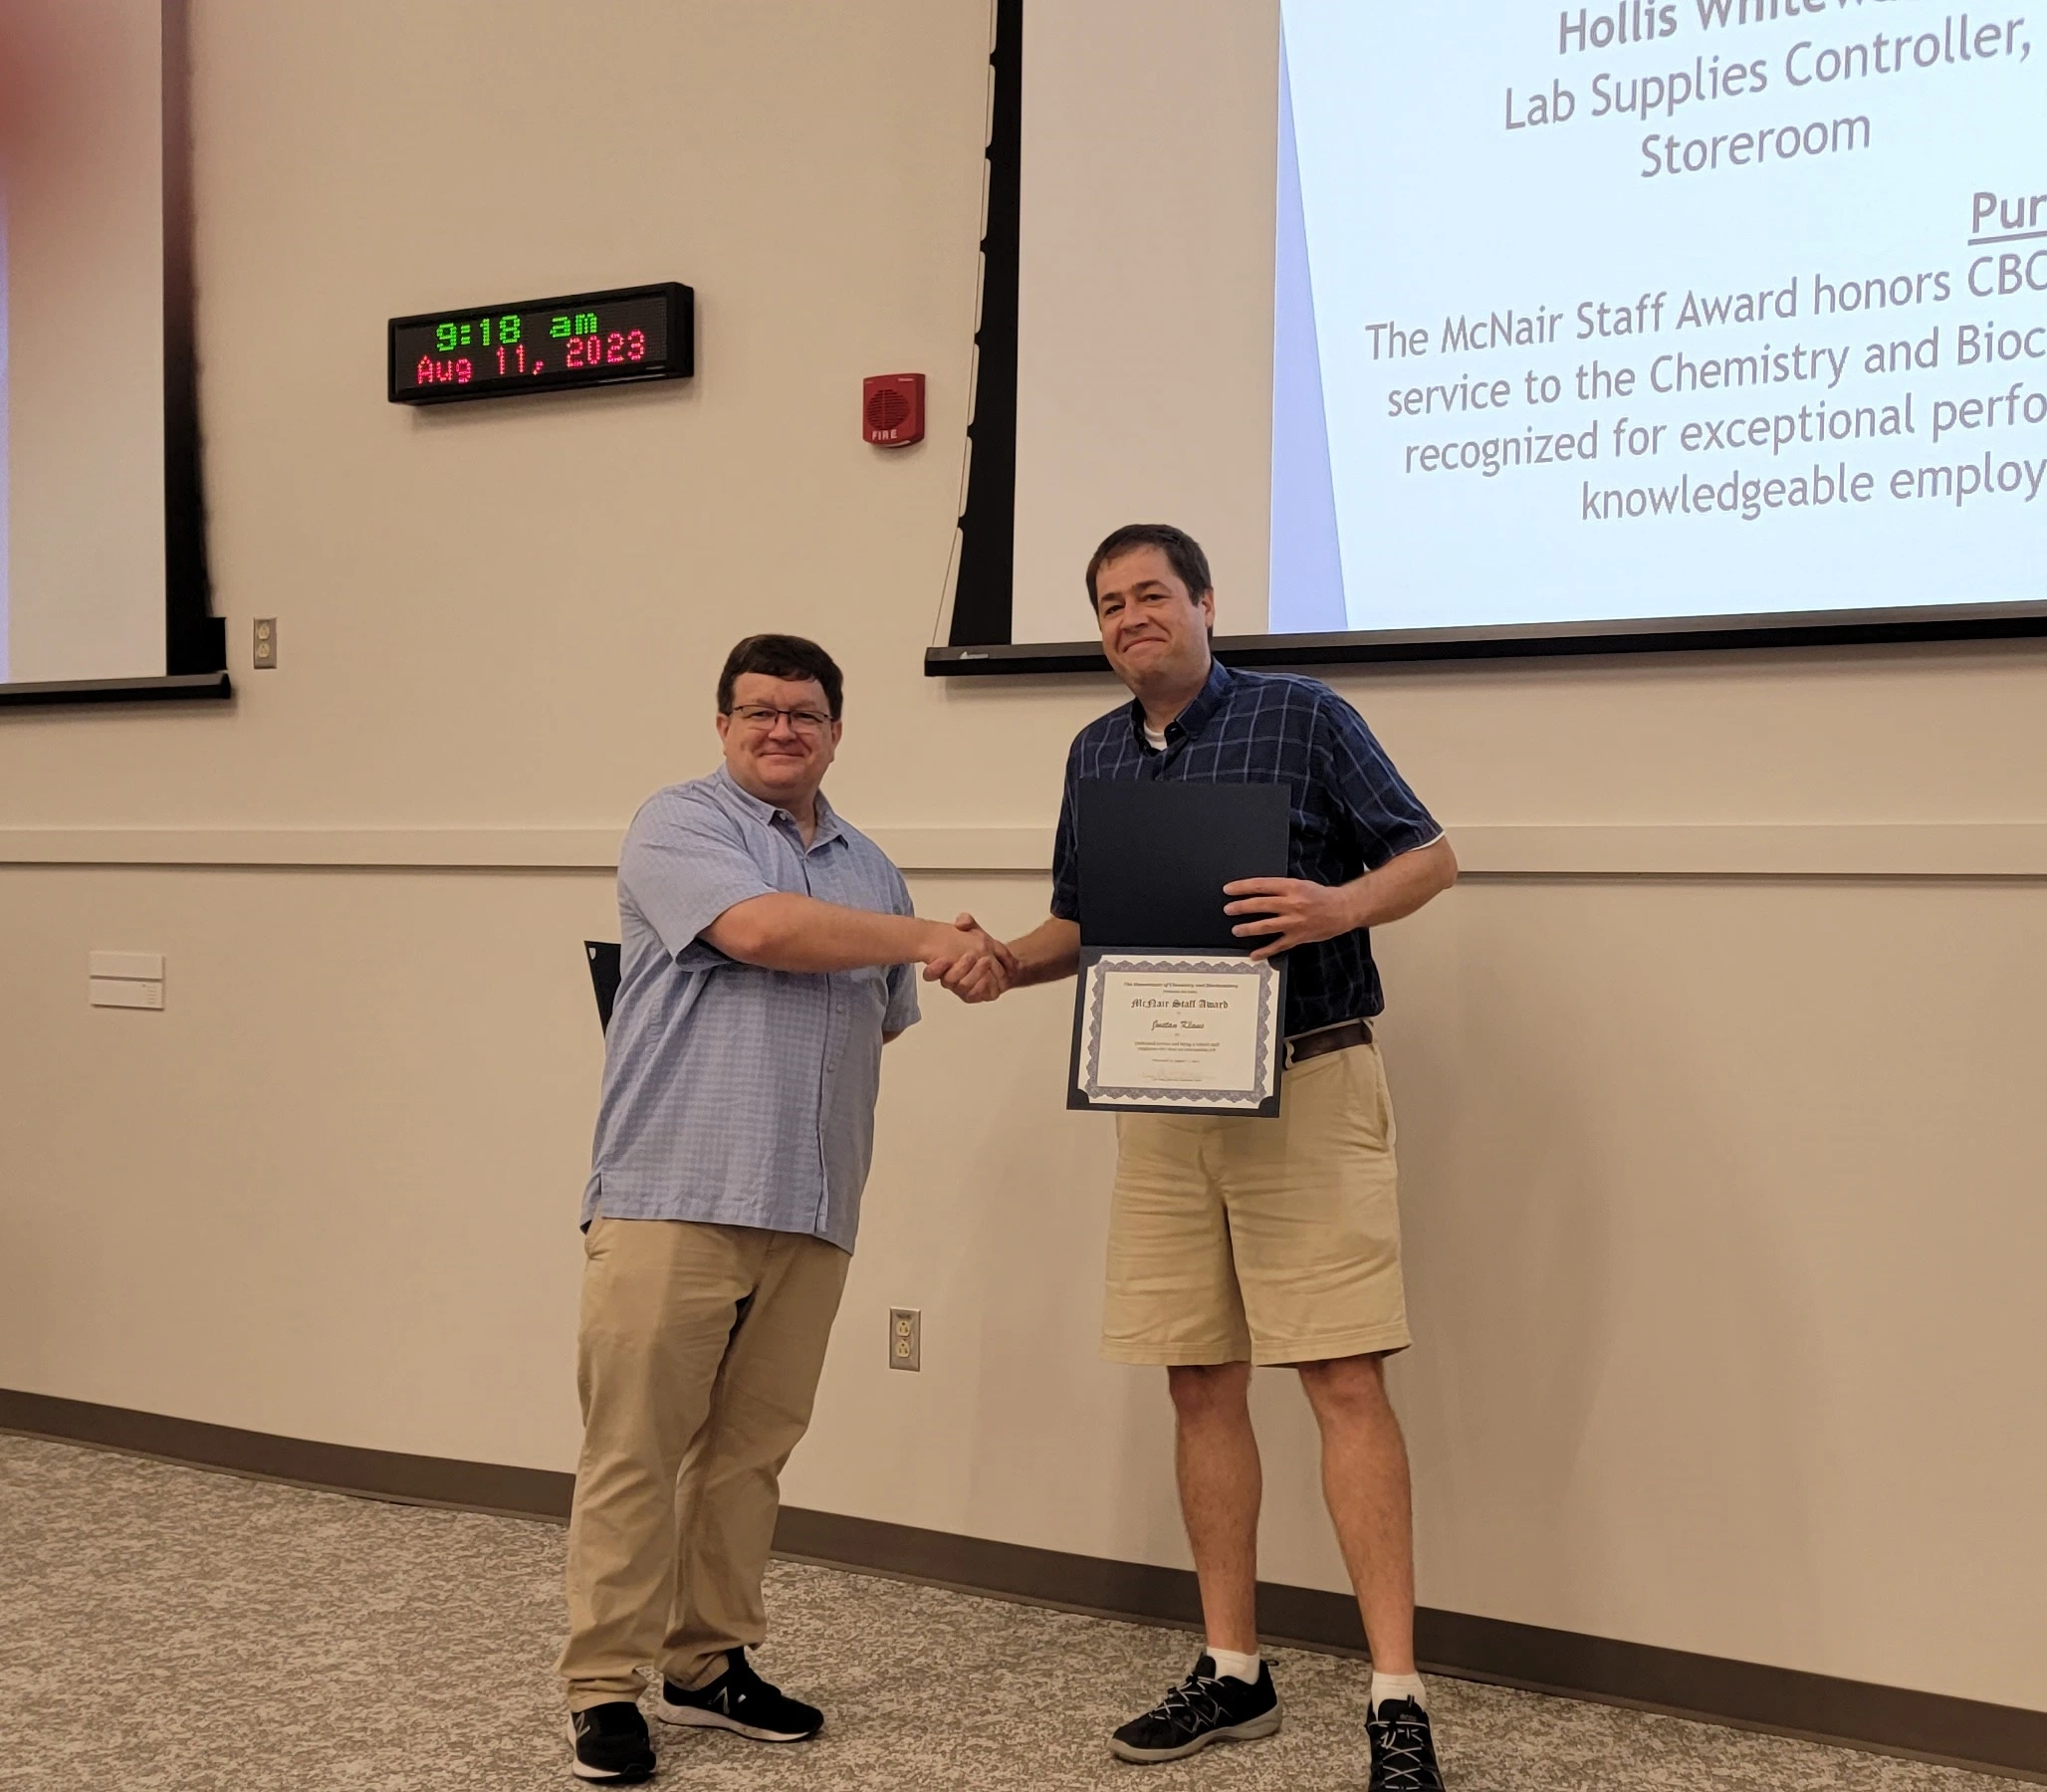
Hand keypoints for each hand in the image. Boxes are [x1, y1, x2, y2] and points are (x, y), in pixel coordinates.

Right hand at [922, 912, 1015, 1002]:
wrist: (1000, 960)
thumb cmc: (981, 944)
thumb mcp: (973, 929)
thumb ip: (966, 922)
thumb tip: (961, 923)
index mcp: (942, 965)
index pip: (930, 974)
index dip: (934, 969)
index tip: (943, 959)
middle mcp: (950, 979)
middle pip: (948, 981)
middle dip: (959, 968)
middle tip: (972, 954)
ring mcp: (961, 989)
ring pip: (963, 986)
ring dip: (974, 973)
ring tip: (986, 960)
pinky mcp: (974, 996)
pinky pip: (975, 996)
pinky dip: (982, 986)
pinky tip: (989, 975)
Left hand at [1222, 877, 1357, 960]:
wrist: (1343, 909)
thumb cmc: (1321, 896)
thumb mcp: (1300, 884)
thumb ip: (1280, 888)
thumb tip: (1256, 891)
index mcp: (1292, 887)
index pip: (1261, 885)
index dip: (1242, 887)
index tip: (1228, 889)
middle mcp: (1292, 904)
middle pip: (1261, 905)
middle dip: (1241, 907)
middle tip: (1228, 909)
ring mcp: (1295, 922)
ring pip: (1267, 925)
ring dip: (1249, 928)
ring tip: (1236, 930)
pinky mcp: (1299, 937)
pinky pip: (1279, 945)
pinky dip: (1265, 951)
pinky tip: (1253, 955)